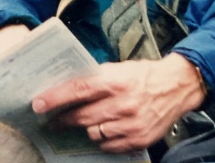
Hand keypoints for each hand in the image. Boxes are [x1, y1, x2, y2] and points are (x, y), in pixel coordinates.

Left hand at [31, 53, 204, 152]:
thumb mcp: (119, 68)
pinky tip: (104, 130)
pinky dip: (103, 140)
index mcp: (115, 81)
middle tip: (52, 120)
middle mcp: (123, 104)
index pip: (78, 90)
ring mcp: (131, 124)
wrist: (177, 87)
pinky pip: (109, 146)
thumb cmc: (143, 75)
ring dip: (86, 128)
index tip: (37, 104)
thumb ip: (95, 78)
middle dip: (63, 119)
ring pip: (93, 133)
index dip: (55, 98)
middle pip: (82, 116)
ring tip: (85, 121)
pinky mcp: (139, 139)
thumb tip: (66, 88)